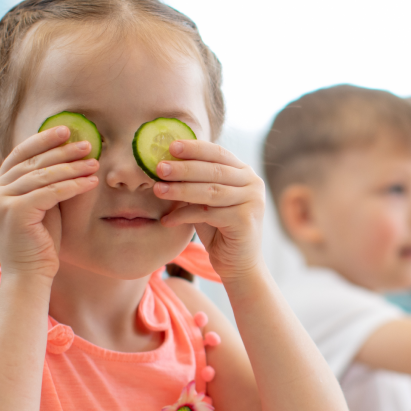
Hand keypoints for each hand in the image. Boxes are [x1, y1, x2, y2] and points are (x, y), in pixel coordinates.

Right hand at [0, 127, 99, 279]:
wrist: (29, 276)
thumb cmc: (38, 242)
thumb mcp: (38, 205)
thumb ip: (40, 182)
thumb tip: (58, 154)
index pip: (19, 154)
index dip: (42, 140)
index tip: (66, 130)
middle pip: (32, 162)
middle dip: (62, 151)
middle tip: (87, 144)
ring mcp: (1, 201)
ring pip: (43, 176)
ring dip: (72, 167)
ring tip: (94, 162)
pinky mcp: (16, 212)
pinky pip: (51, 192)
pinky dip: (74, 185)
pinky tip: (92, 182)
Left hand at [152, 140, 264, 281]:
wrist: (237, 264)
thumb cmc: (218, 229)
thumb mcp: (206, 201)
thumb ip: (195, 182)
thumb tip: (166, 163)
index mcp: (244, 173)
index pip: (218, 153)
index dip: (194, 148)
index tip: (171, 146)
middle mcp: (252, 183)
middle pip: (213, 170)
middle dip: (184, 168)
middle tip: (159, 168)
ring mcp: (252, 201)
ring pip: (210, 191)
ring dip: (181, 190)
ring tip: (158, 190)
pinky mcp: (245, 220)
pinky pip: (208, 213)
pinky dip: (185, 215)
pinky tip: (167, 220)